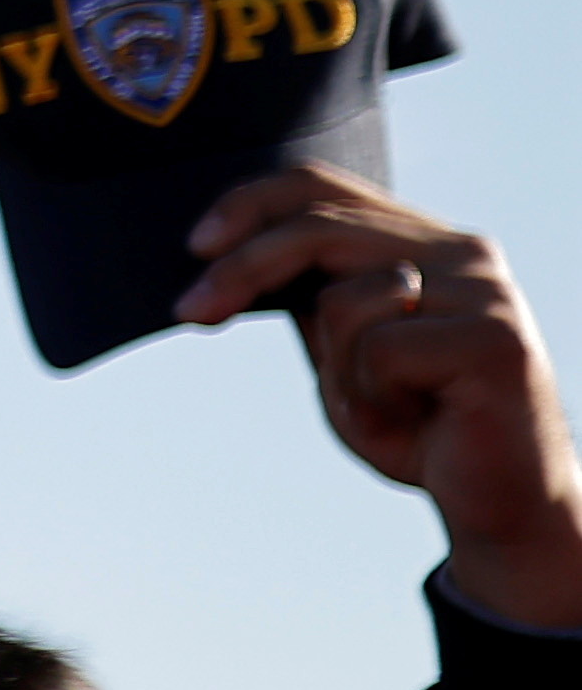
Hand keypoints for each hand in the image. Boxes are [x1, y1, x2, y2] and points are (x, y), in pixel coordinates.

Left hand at [178, 169, 581, 627]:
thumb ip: (311, 304)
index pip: (326, 188)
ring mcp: (484, 291)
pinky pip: (379, 351)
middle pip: (320, 226)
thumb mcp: (344, 356)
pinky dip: (374, 399)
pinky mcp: (494, 338)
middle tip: (192, 312)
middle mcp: (462, 253)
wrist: (497, 501)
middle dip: (242, 269)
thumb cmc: (418, 429)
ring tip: (386, 407)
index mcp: (427, 246)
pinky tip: (418, 422)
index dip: (252, 204)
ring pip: (344, 301)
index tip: (194, 246)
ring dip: (338, 372)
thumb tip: (231, 255)